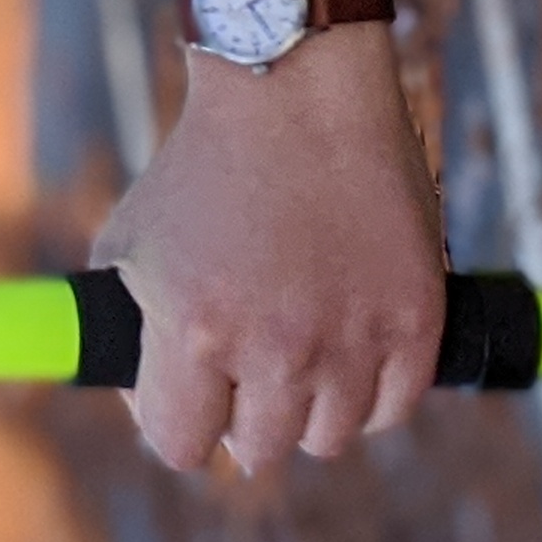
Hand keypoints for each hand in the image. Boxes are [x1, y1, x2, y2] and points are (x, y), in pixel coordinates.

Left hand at [90, 14, 444, 476]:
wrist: (296, 90)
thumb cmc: (202, 167)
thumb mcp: (130, 243)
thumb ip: (125, 331)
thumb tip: (139, 403)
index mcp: (197, 332)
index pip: (181, 447)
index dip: (181, 425)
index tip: (191, 399)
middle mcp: (278, 348)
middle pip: (259, 451)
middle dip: (245, 414)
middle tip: (249, 364)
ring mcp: (353, 339)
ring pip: (329, 437)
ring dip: (309, 405)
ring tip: (300, 347)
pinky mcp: (416, 322)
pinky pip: (393, 409)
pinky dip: (372, 390)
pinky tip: (349, 345)